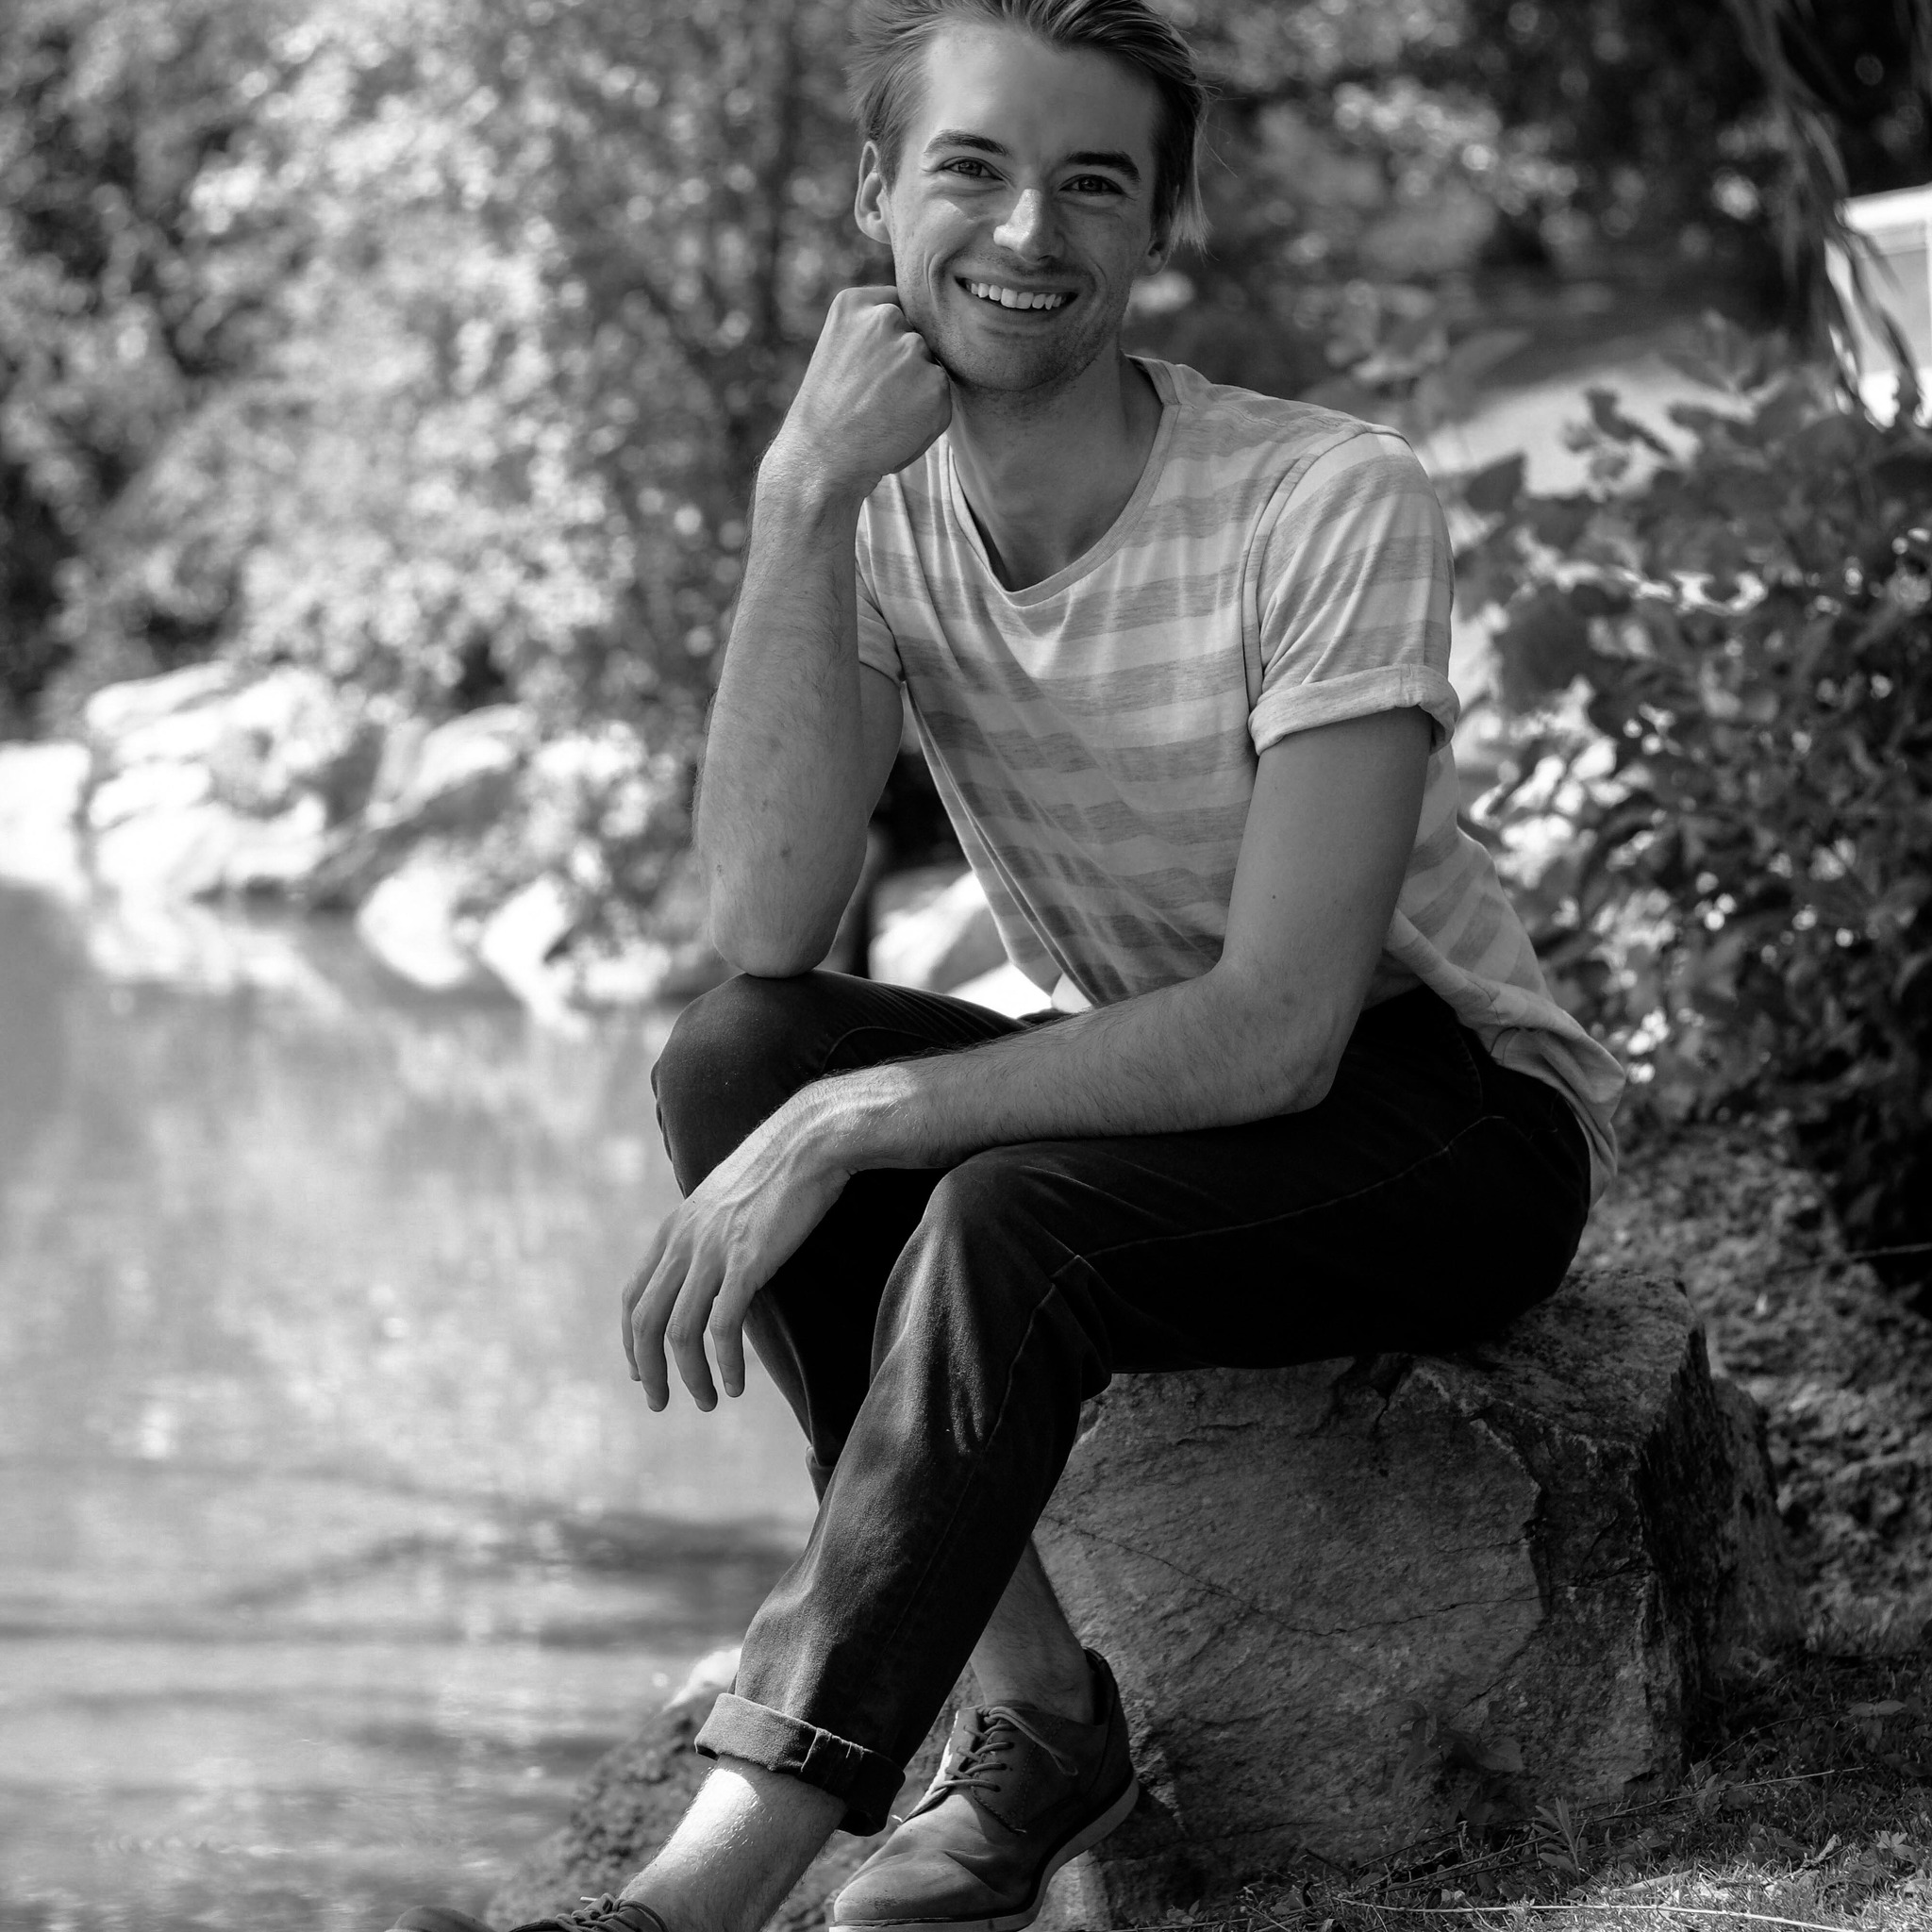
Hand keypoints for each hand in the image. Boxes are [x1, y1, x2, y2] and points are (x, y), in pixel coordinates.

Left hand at [620, 1097, 852, 1411]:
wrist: (812, 1140)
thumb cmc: (781, 1167)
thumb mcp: (728, 1198)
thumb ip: (711, 1231)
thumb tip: (716, 1265)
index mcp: (674, 1228)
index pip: (633, 1294)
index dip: (631, 1339)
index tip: (640, 1370)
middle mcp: (683, 1241)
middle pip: (645, 1321)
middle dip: (648, 1369)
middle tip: (660, 1401)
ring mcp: (711, 1251)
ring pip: (678, 1332)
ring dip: (689, 1376)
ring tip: (708, 1400)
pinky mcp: (745, 1262)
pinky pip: (721, 1327)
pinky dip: (725, 1362)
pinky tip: (736, 1383)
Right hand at [764, 286, 950, 499]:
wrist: (822, 457)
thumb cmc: (828, 411)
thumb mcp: (839, 349)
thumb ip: (875, 330)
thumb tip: (919, 332)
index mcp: (855, 303)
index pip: (897, 308)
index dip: (889, 345)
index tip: (868, 370)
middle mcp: (885, 317)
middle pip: (917, 337)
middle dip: (904, 367)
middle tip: (872, 398)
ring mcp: (912, 349)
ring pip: (931, 367)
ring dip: (918, 391)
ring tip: (883, 414)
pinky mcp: (935, 383)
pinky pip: (943, 398)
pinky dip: (928, 417)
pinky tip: (897, 428)